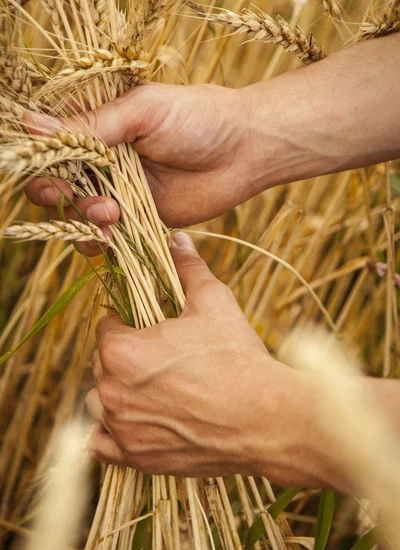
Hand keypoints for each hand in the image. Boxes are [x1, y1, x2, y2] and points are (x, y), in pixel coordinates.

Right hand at [24, 83, 252, 255]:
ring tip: (111, 213)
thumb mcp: (143, 111)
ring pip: (78, 214)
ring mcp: (120, 192)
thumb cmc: (198, 118)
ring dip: (82, 218)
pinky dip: (100, 241)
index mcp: (98, 127)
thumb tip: (33, 126)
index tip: (52, 170)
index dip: (43, 162)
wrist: (244, 151)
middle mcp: (103, 161)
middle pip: (56, 184)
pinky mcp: (139, 220)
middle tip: (76, 194)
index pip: (52, 147)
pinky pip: (107, 237)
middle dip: (57, 194)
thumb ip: (93, 125)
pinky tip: (111, 238)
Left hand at [85, 232, 339, 487]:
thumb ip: (188, 268)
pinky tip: (137, 421)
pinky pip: (101, 444)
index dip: (127, 322)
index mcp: (121, 350)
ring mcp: (121, 429)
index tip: (149, 326)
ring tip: (152, 388)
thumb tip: (176, 238)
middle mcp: (110, 391)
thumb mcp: (214, 303)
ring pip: (100, 402)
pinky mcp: (135, 458)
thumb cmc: (237, 359)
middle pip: (102, 364)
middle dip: (124, 355)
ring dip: (118, 392)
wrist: (267, 419)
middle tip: (158, 356)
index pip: (105, 327)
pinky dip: (112, 433)